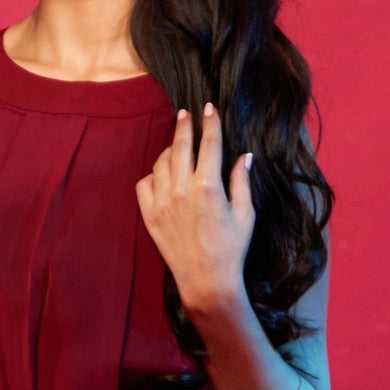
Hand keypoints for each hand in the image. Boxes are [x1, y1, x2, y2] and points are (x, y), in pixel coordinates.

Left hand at [135, 104, 254, 322]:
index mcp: (208, 186)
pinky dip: (153, 175)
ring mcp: (162, 202)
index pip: (209, 143)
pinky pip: (145, 183)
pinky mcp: (149, 215)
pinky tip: (164, 176)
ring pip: (162, 162)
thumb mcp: (245, 214)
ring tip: (179, 147)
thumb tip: (244, 156)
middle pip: (181, 145)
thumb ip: (242, 181)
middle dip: (185, 126)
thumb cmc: (231, 249)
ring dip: (171, 150)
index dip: (210, 122)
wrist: (205, 281)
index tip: (208, 108)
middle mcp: (182, 189)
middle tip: (186, 114)